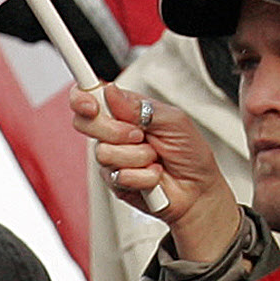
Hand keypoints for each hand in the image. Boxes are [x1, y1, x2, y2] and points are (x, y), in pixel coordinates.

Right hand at [68, 84, 241, 264]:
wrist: (198, 189)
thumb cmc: (190, 152)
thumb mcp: (174, 121)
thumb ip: (141, 107)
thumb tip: (111, 91)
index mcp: (128, 111)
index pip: (92, 97)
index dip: (82, 98)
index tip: (91, 105)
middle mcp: (115, 133)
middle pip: (86, 123)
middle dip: (115, 131)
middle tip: (140, 135)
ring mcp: (113, 157)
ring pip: (104, 152)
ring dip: (138, 156)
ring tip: (155, 158)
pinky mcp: (114, 181)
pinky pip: (118, 176)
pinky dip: (143, 176)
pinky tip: (153, 175)